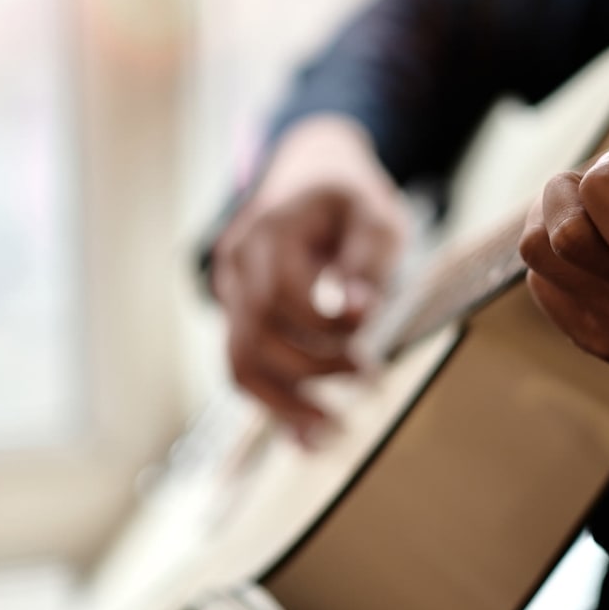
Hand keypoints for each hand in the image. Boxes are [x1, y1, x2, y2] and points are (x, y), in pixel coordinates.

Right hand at [211, 114, 408, 443]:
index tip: (367, 332)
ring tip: (330, 433)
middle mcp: (239, 261)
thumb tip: (357, 310)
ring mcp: (232, 290)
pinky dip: (275, 404)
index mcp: (271, 228)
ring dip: (285, 404)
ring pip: (240, 361)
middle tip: (369, 381)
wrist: (311, 173)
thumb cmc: (350, 197)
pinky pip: (246, 366)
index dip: (324, 323)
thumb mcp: (376, 214)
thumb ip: (367, 260)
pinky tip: (306, 436)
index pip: (283, 292)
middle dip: (313, 369)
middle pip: (258, 334)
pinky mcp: (239, 315)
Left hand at [518, 43, 608, 446]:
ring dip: (545, 219)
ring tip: (575, 207)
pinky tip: (583, 247)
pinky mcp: (593, 340)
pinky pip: (538, 284)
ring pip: (539, 258)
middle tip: (583, 182)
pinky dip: (550, 256)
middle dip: (560, 193)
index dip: (601, 182)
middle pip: (566, 239)